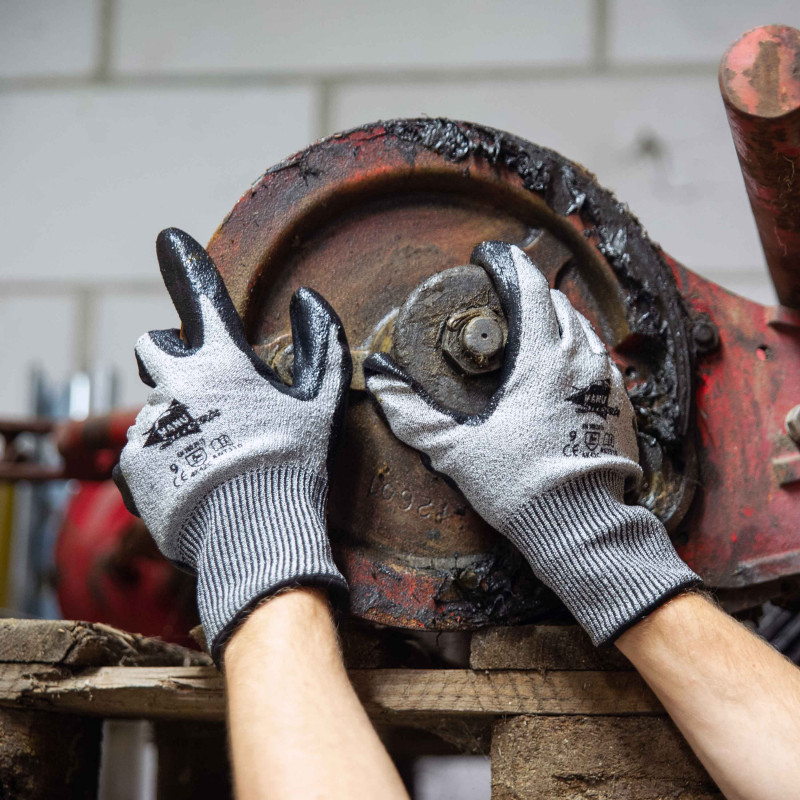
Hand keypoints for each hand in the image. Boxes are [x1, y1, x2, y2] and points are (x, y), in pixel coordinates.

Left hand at [114, 228, 350, 660]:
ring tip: (215, 455)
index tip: (170, 240)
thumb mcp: (319, 404)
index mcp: (220, 365)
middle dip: (173, 357)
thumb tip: (311, 301)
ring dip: (178, 417)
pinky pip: (143, 455)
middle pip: (154, 349)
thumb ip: (321, 347)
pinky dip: (165, 460)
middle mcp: (174, 388)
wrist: (253, 534)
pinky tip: (195, 481)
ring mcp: (149, 429)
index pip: (199, 297)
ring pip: (154, 406)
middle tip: (207, 387)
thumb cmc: (290, 464)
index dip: (185, 263)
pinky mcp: (132, 469)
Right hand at [364, 242, 698, 644]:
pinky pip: (599, 361)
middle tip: (506, 297)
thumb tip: (380, 385)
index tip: (494, 256)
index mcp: (544, 359)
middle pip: (559, 305)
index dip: (511, 266)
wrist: (583, 526)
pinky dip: (578, 351)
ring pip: (584, 330)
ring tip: (533, 327)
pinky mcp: (621, 406)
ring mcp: (607, 383)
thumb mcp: (457, 450)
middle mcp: (582, 361)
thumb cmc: (520, 485)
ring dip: (558, 320)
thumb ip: (413, 415)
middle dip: (532, 293)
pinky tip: (562, 368)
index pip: (530, 291)